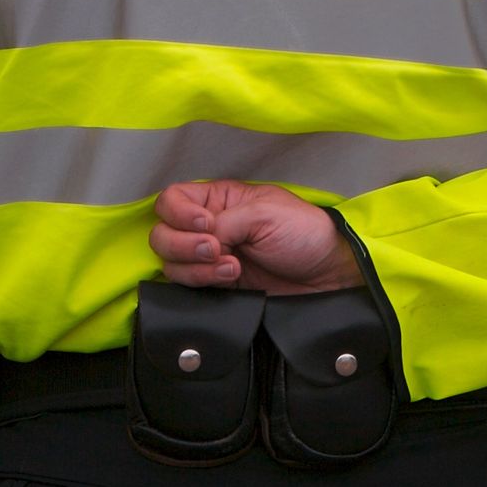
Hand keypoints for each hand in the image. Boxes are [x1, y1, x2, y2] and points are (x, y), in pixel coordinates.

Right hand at [149, 180, 363, 293]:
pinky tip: (231, 279)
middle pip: (162, 233)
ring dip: (197, 267)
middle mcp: (208, 226)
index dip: (179, 214)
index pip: (172, 199)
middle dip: (184, 244)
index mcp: (219, 200)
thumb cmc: (303, 232)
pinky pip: (185, 286)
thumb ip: (225, 221)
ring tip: (234, 267)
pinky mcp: (214, 284)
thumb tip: (199, 237)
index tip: (207, 225)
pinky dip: (202, 283)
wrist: (324, 274)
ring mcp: (209, 257)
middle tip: (218, 249)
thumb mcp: (266, 213)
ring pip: (170, 262)